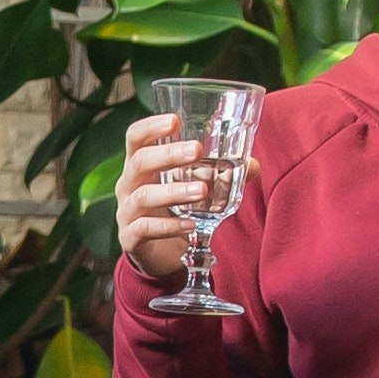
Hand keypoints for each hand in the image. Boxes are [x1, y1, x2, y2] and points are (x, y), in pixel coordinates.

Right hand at [112, 113, 228, 290]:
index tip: (175, 121)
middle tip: (196, 150)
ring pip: (144, 196)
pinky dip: (169, 226)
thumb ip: (221, 175)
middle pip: (140, 162)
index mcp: (140, 165)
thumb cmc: (175, 210)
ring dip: (174, 191)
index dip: (151, 126)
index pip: (135, 138)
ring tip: (202, 190)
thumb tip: (252, 165)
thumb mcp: (194, 187)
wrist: (161, 256)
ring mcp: (126, 212)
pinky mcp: (130, 238)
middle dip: (168, 154)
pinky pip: (145, 229)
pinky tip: (190, 224)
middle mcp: (128, 185)